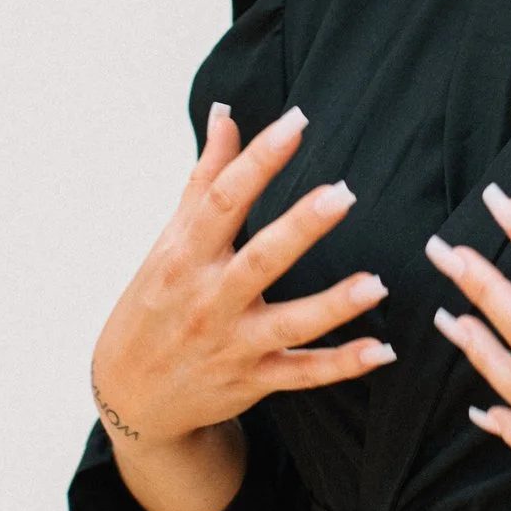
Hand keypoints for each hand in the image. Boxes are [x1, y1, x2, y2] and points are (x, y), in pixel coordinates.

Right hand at [90, 103, 394, 451]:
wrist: (128, 396)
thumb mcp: (169, 242)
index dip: (259, 160)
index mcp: (185, 256)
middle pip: (258, 259)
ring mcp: (232, 345)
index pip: (222, 200)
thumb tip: (225, 114)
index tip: (296, 122)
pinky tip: (382, 350)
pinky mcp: (253, 381)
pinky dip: (342, 366)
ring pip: (289, 325)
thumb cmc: (155, 305)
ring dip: (334, 306)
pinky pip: (302, 375)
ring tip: (377, 283)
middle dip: (300, 228)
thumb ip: (204, 179)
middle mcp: (208, 299)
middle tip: (343, 194)